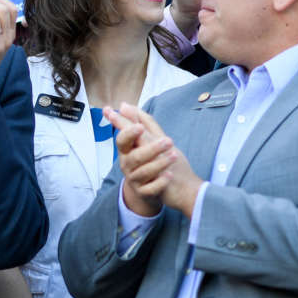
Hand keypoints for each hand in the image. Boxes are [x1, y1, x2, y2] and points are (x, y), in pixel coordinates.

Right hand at [109, 103, 204, 217]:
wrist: (158, 186)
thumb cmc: (151, 158)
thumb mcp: (146, 138)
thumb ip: (138, 121)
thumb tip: (124, 105)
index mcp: (127, 150)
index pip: (122, 140)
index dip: (129, 133)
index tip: (139, 127)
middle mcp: (128, 165)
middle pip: (136, 157)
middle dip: (152, 148)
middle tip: (168, 141)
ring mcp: (135, 180)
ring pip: (144, 172)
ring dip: (160, 163)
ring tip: (174, 155)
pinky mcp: (145, 192)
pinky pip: (150, 189)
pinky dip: (160, 182)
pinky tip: (169, 175)